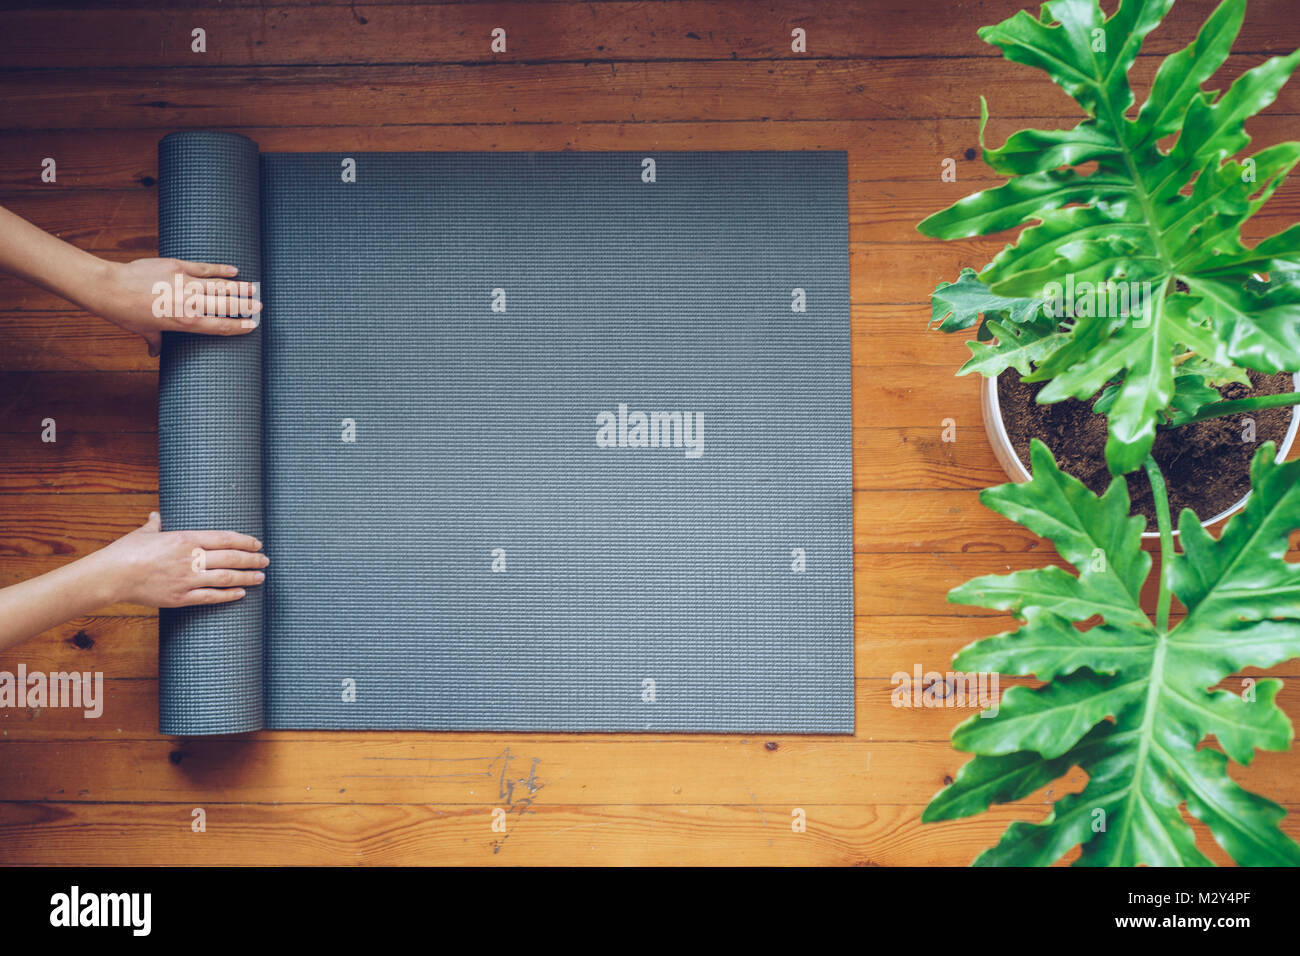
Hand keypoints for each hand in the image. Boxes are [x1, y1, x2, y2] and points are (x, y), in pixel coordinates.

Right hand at [91, 512, 267, 607]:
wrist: (111, 576)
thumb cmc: (126, 551)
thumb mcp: (144, 532)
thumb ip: (156, 524)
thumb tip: (158, 515)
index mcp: (185, 539)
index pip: (224, 538)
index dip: (244, 541)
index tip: (257, 542)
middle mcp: (190, 558)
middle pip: (230, 558)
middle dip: (251, 559)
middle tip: (265, 560)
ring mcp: (187, 579)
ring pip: (225, 578)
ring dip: (246, 577)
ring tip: (260, 577)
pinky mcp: (180, 598)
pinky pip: (210, 597)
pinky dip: (228, 595)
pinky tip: (241, 594)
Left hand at [93, 257, 261, 355]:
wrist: (111, 288)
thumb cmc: (125, 313)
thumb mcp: (143, 331)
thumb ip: (155, 341)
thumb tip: (154, 352)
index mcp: (184, 322)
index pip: (219, 326)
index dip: (238, 326)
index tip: (253, 325)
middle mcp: (189, 303)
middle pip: (226, 305)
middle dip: (245, 306)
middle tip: (260, 306)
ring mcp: (185, 282)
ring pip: (220, 286)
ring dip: (239, 288)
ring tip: (253, 289)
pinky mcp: (177, 266)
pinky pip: (205, 268)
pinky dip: (220, 269)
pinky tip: (234, 270)